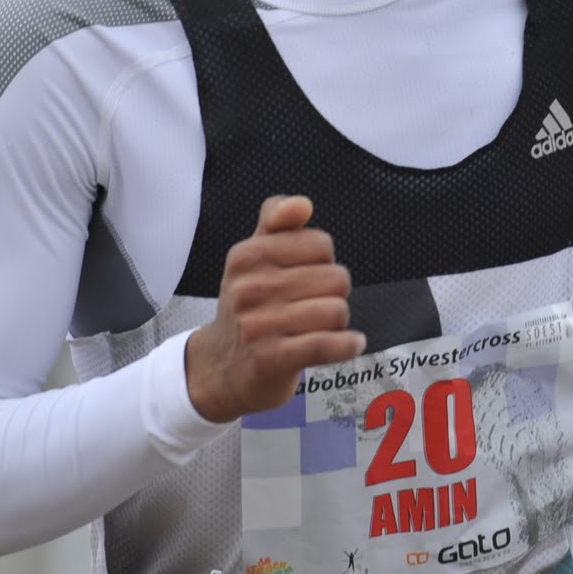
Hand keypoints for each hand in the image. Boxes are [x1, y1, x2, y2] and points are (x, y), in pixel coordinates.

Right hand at [185, 194, 364, 423]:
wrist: (221, 368)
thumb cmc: (248, 308)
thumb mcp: (253, 257)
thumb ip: (276, 220)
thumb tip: (301, 205)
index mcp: (246, 255)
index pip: (320, 244)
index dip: (324, 262)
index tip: (307, 277)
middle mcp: (248, 287)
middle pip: (335, 278)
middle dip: (334, 294)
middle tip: (313, 307)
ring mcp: (257, 325)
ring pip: (336, 310)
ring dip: (338, 323)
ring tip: (320, 327)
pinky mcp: (271, 359)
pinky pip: (328, 344)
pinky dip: (348, 344)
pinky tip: (351, 343)